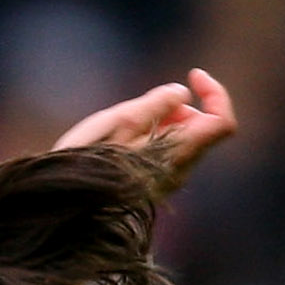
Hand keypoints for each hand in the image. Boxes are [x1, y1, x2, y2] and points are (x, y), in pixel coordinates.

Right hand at [53, 68, 237, 195]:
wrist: (62, 208)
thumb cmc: (85, 163)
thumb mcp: (119, 121)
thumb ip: (155, 104)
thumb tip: (181, 93)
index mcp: (176, 155)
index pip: (222, 123)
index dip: (215, 93)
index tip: (192, 76)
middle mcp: (180, 173)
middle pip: (201, 129)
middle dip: (181, 108)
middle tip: (144, 105)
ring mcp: (168, 184)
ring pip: (183, 143)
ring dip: (165, 123)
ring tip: (126, 124)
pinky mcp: (153, 190)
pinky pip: (167, 157)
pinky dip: (155, 139)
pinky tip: (124, 141)